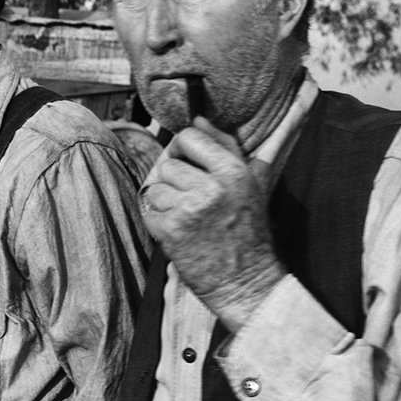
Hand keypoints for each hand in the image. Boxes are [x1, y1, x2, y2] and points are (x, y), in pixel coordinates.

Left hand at [142, 117, 286, 331]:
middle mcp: (212, 188)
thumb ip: (226, 147)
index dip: (182, 147)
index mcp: (234, 172)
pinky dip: (159, 223)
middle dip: (175, 181)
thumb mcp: (250, 184)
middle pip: (169, 164)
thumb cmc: (248, 231)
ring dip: (166, 203)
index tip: (186, 160)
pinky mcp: (170, 232)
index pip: (190, 136)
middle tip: (193, 200)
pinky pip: (149, 212)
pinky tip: (179, 233)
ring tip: (188, 218)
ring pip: (156, 188)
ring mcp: (189, 210)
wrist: (246, 282)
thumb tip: (199, 118)